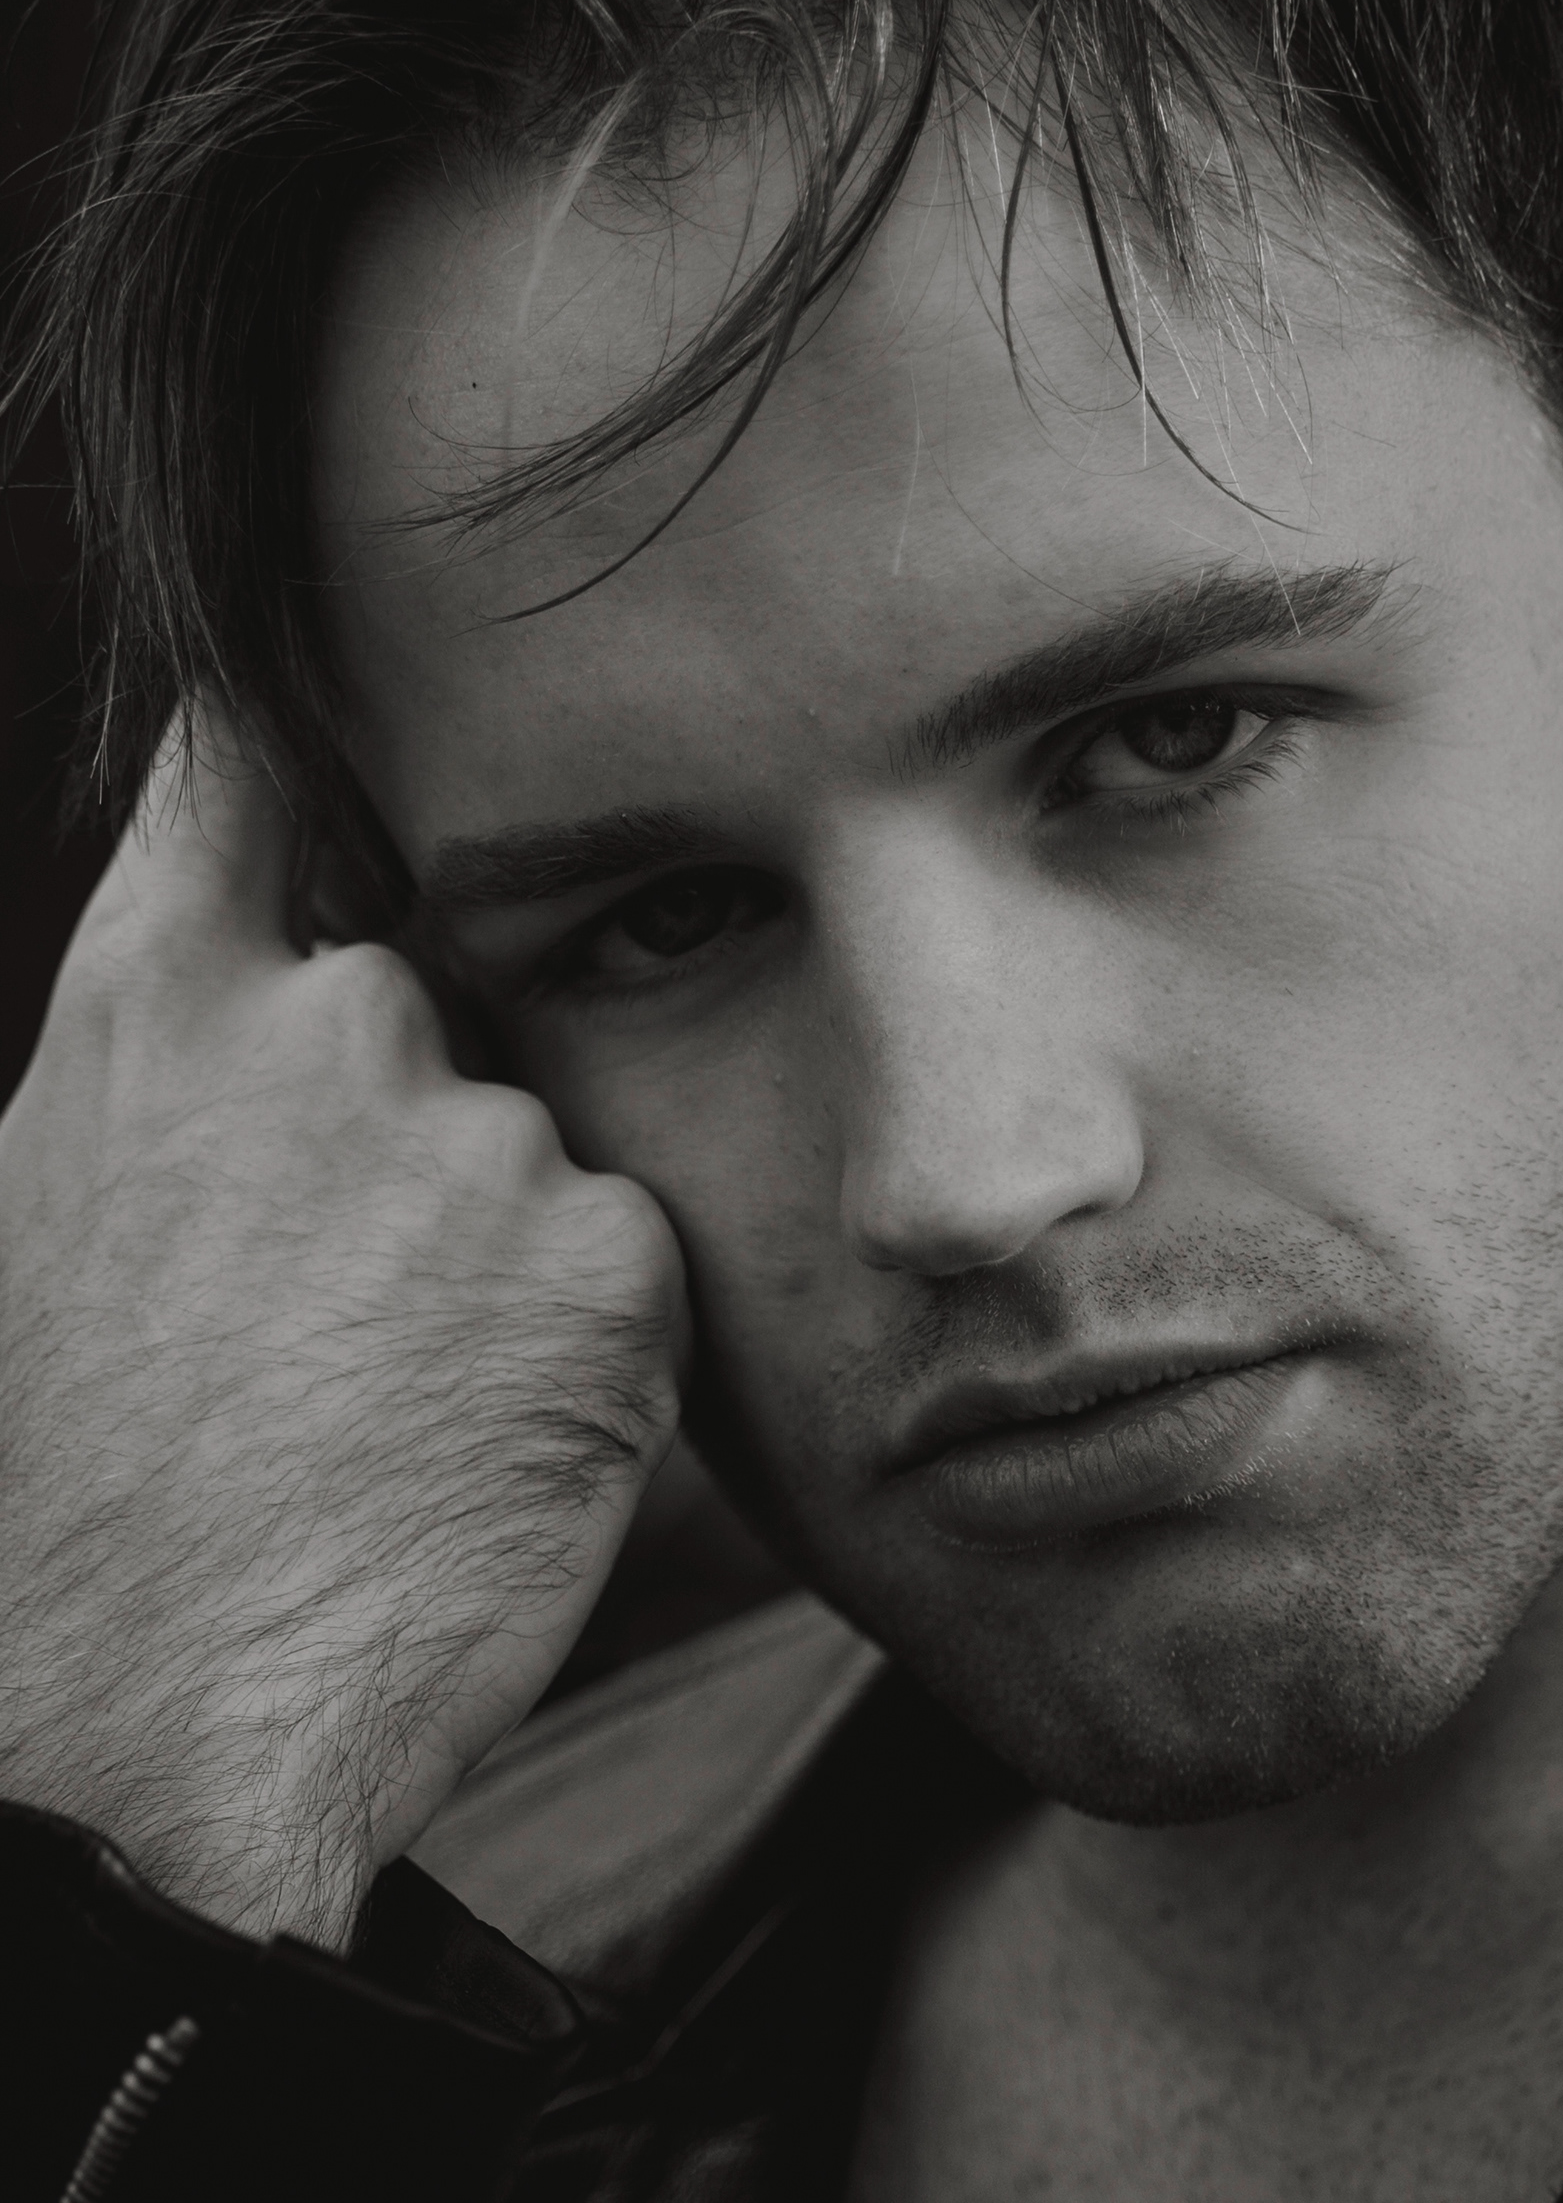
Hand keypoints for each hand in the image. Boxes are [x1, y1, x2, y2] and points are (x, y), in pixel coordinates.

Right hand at [0, 714, 684, 1948]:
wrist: (142, 1733)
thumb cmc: (59, 1508)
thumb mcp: (41, 1229)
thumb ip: (153, 1086)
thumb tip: (225, 1011)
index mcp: (161, 1007)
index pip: (243, 779)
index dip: (286, 745)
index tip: (322, 719)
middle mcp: (334, 1027)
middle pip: (421, 1017)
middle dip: (398, 1136)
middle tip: (334, 1311)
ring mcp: (486, 1136)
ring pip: (526, 1152)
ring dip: (489, 1251)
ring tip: (390, 1407)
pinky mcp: (613, 1258)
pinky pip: (615, 1260)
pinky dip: (574, 1339)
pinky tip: (478, 1444)